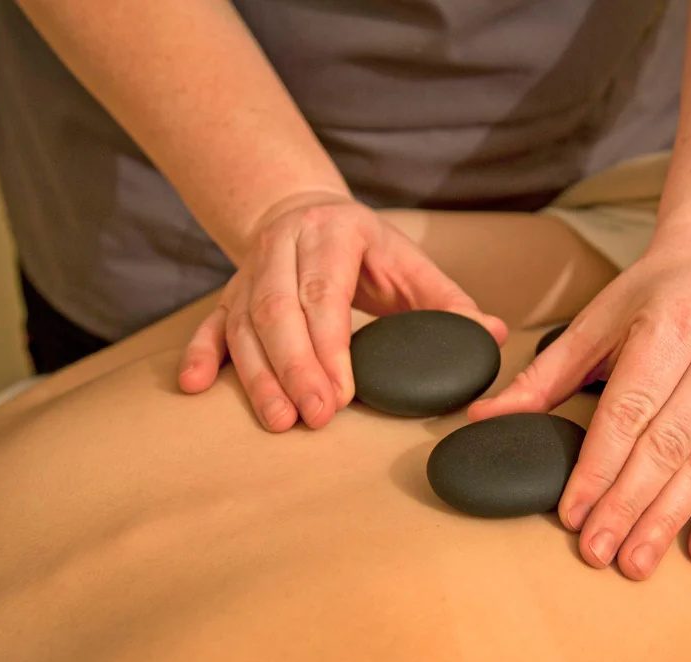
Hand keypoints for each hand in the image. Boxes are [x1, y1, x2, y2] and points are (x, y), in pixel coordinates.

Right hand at [179, 193, 506, 430]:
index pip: (323, 292)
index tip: (340, 394)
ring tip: (277, 421)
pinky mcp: (228, 292)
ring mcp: (250, 269)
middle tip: (313, 419)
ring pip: (244, 324)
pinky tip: (196, 386)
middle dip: (295, 369)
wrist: (305, 211)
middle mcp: (284, 246)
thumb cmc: (369, 250)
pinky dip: (202, 354)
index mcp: (334, 233)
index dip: (328, 345)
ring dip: (257, 376)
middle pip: (279, 312)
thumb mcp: (412, 264)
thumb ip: (451, 302)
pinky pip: (210, 323)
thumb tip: (495, 335)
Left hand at [469, 231, 690, 579]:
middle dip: (628, 505)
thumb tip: (483, 419)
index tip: (572, 513)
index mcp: (671, 326)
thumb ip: (544, 375)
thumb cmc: (655, 294)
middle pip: (668, 445)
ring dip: (668, 519)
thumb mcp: (596, 321)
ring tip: (635, 561)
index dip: (599, 467)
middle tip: (598, 553)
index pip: (630, 411)